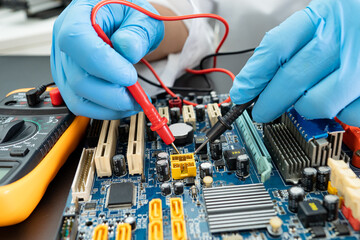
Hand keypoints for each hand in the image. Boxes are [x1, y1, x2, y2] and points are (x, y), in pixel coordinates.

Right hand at [51, 0, 163, 118]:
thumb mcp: (140, 15)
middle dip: (113, 94)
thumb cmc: (126, 15)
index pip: (77, 41)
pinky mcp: (70, 82)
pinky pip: (81, 105)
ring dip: (110, 106)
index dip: (104, 65)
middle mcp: (63, 42)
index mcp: (78, 16)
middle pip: (78, 78)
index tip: (129, 76)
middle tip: (138, 94)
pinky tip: (122, 104)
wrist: (122, 24)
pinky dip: (104, 110)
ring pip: (78, 98)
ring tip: (134, 101)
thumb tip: (129, 50)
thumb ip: (137, 31)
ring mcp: (64, 65)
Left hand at [230, 0, 359, 126]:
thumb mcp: (325, 16)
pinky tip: (333, 100)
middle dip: (268, 102)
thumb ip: (294, 41)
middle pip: (291, 79)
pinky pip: (346, 115)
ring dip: (302, 108)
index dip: (253, 75)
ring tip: (304, 100)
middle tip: (261, 111)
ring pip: (315, 103)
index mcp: (325, 15)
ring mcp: (359, 66)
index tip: (241, 92)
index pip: (276, 47)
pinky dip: (334, 114)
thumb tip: (257, 76)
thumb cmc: (354, 19)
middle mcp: (343, 39)